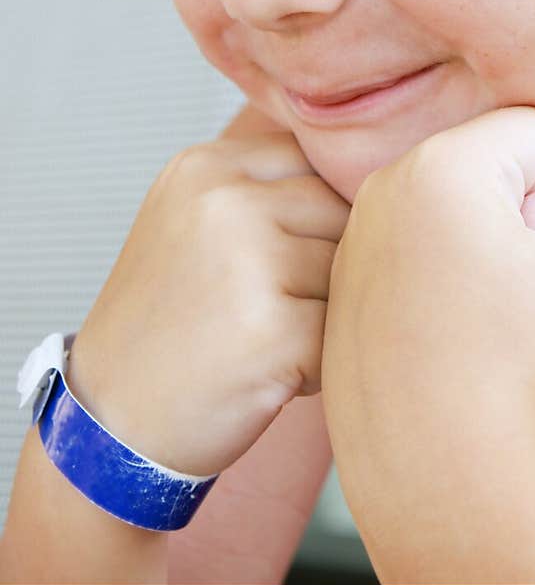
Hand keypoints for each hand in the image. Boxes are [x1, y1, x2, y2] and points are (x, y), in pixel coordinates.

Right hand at [65, 127, 349, 477]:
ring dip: (327, 314)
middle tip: (270, 310)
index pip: (315, 160)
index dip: (320, 215)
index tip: (286, 257)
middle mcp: (224, 201)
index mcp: (205, 166)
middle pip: (340, 212)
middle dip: (325, 266)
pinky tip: (271, 375)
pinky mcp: (273, 329)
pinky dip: (323, 364)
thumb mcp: (191, 220)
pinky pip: (343, 332)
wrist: (110, 424)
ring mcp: (248, 261)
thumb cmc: (168, 324)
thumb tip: (374, 177)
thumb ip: (265, 187)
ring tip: (266, 340)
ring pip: (348, 271)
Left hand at [321, 106, 534, 511]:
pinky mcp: (346, 279)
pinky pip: (417, 248)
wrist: (433, 465)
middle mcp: (384, 183)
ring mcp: (357, 233)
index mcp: (439, 162)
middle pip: (492, 164)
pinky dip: (444, 278)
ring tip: (481, 316)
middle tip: (514, 290)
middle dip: (521, 215)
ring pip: (455, 207)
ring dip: (485, 247)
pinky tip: (448, 336)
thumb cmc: (516, 357)